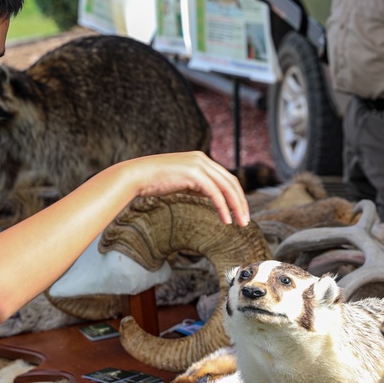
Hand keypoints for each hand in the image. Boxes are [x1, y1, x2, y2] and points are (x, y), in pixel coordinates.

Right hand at [115, 151, 249, 226]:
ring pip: (226, 188)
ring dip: (236, 207)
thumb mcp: (182, 181)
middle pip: (231, 182)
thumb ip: (198, 185)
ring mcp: (198, 165)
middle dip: (241, 202)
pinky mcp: (193, 174)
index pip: (227, 177)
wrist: (137, 176)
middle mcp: (203, 159)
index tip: (241, 212)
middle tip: (246, 221)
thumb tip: (213, 197)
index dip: (237, 195)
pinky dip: (223, 208)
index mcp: (201, 160)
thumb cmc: (155, 181)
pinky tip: (226, 220)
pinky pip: (214, 194)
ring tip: (240, 223)